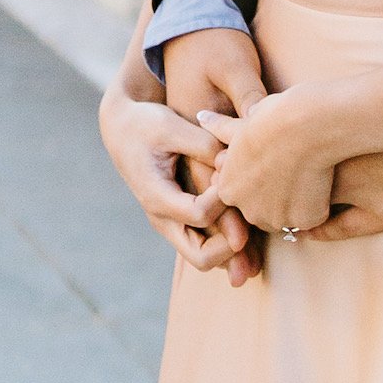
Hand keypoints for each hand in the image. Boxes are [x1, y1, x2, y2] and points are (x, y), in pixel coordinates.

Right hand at [100, 88, 255, 281]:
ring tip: (258, 229)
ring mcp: (173, 223)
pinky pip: (208, 244)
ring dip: (234, 250)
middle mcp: (164, 219)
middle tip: (253, 225)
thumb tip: (234, 162)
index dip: (224, 199)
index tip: (234, 175)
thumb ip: (204, 144)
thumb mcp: (172, 126)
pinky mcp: (182, 219)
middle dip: (233, 247)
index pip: (200, 215)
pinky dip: (230, 242)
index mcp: (158, 197)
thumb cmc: (146, 125)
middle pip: (202, 257)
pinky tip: (252, 226)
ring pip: (208, 257)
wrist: (123, 130)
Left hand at [194, 87, 338, 238]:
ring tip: (308, 170)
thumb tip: (202, 116)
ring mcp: (277, 218)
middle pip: (263, 210)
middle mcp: (248, 210)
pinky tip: (322, 178)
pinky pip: (313, 217)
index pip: (242, 194)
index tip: (273, 157)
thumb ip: (221, 128)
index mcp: (228, 189)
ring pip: (288, 216)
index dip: (259, 176)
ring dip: (297, 202)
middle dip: (276, 194)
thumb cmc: (274, 117)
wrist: (307, 125)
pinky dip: (318, 203)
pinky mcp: (305, 220)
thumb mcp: (243, 122)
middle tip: (293, 164)